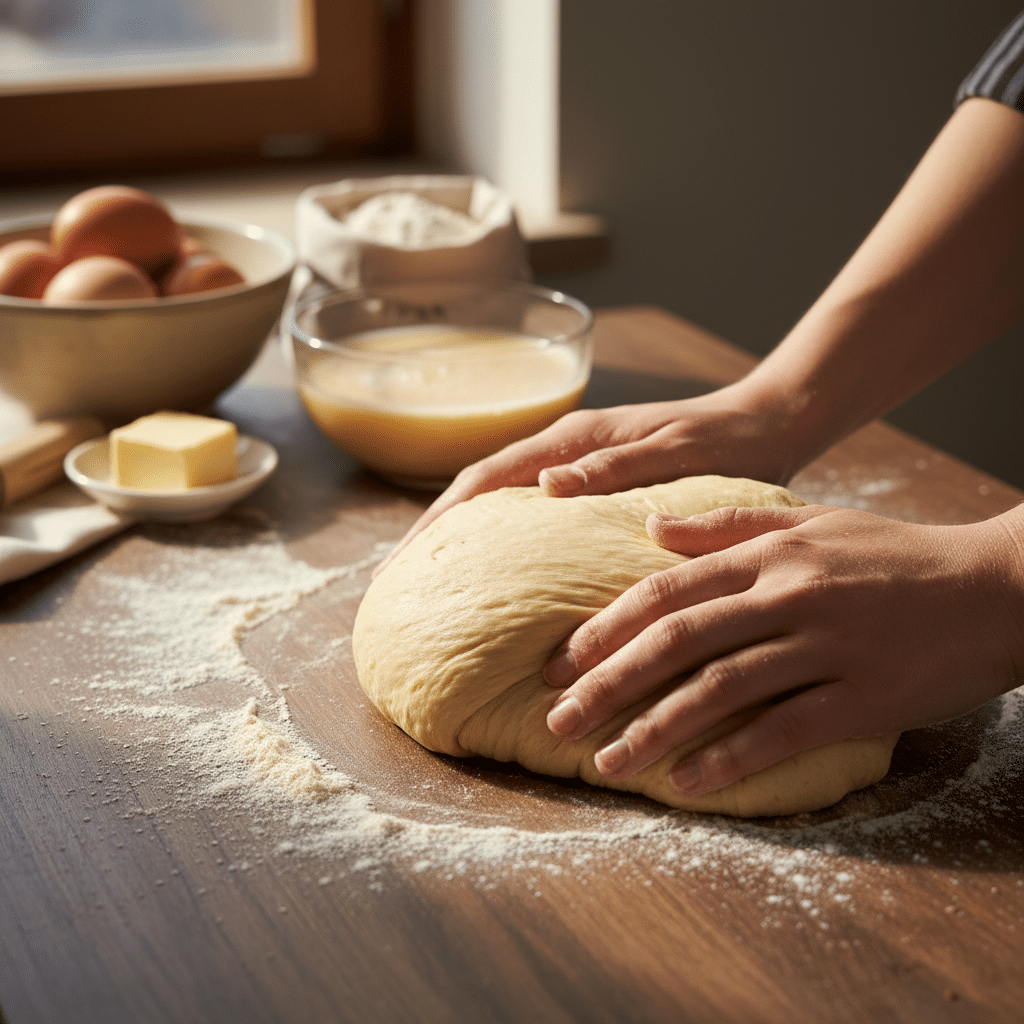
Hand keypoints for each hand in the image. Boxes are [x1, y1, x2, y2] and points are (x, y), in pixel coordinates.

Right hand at [375, 381, 800, 575]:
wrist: (768, 423)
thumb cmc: (726, 440)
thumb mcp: (675, 452)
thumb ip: (614, 466)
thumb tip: (545, 487)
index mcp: (574, 439)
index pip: (486, 479)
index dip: (441, 520)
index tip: (406, 563)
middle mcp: (565, 450)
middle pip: (480, 491)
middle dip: (437, 534)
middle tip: (398, 584)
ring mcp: (577, 466)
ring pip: (502, 503)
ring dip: (464, 539)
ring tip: (434, 585)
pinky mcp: (594, 484)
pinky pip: (532, 514)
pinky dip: (505, 541)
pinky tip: (501, 575)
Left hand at [543, 503, 1023, 797]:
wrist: (997, 587)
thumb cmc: (895, 555)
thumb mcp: (811, 522)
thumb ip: (728, 526)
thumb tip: (650, 528)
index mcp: (769, 554)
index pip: (666, 591)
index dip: (606, 627)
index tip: (561, 661)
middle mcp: (788, 595)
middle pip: (678, 640)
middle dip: (609, 682)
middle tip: (558, 719)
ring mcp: (826, 646)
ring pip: (721, 689)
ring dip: (655, 729)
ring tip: (608, 762)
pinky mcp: (864, 698)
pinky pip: (784, 731)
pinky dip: (731, 758)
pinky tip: (686, 782)